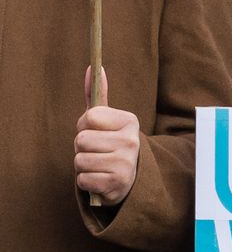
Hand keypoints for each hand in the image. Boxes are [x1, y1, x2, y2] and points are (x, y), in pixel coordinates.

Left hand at [75, 67, 139, 205]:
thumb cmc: (110, 145)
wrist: (128, 179)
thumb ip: (97, 94)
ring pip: (80, 160)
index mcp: (129, 121)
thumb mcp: (106, 120)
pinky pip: (83, 179)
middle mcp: (132, 141)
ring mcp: (127, 163)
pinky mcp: (118, 184)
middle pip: (81, 139)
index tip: (97, 132)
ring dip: (83, 166)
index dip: (85, 126)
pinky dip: (87, 182)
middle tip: (98, 152)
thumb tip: (93, 67)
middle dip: (82, 148)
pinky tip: (100, 179)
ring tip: (98, 166)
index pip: (89, 117)